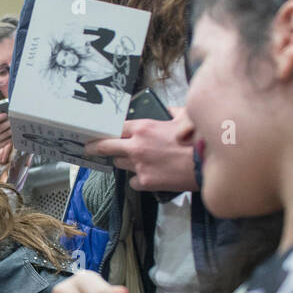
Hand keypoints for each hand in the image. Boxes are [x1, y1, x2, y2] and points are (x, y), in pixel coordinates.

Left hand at [83, 108, 198, 191]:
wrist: (205, 164)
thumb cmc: (196, 139)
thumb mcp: (184, 117)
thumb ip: (172, 112)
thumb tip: (169, 110)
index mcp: (144, 128)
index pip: (115, 128)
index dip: (105, 130)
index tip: (98, 132)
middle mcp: (136, 146)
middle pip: (105, 146)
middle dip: (95, 147)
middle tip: (88, 149)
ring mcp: (139, 165)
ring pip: (120, 164)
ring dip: (125, 163)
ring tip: (139, 162)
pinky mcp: (145, 182)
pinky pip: (133, 181)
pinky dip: (138, 180)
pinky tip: (150, 177)